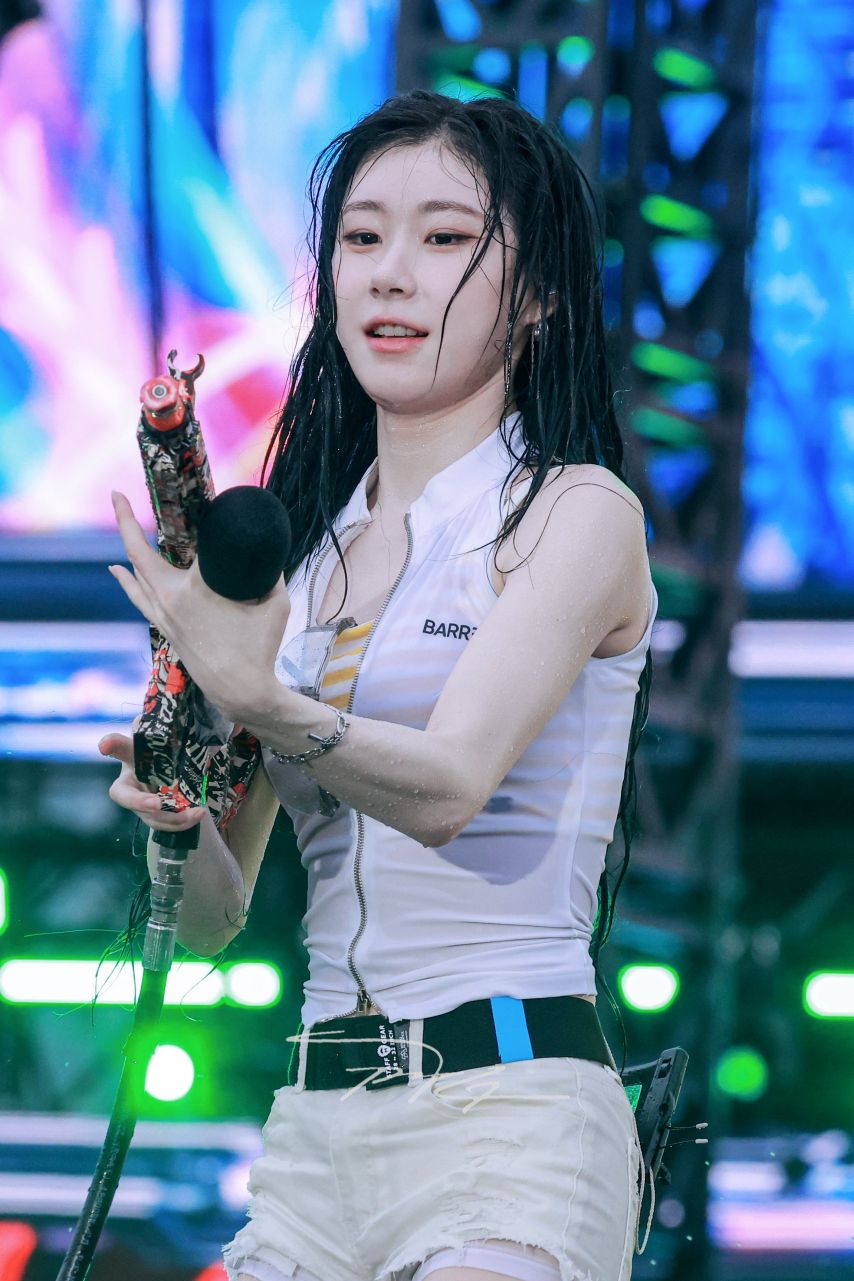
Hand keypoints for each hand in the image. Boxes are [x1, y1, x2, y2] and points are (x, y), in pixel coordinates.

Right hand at [98, 730, 205, 832]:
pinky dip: (183, 822)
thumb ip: (157, 727)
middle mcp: (131, 786)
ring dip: (173, 818)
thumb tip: (158, 712)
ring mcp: (143, 806)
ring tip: (197, 812)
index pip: (118, 747)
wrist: (171, 773)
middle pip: (126, 797)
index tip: (104, 745)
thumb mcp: (161, 739)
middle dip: (139, 802)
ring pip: (151, 817)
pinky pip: (167, 824)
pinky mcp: (157, 817)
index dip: (111, 746)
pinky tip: (199, 814)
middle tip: (156, 804)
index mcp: (129, 760)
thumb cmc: (162, 753)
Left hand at [107, 490, 290, 722]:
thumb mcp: (276, 605)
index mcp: (195, 588)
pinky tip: (119, 573)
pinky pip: (139, 598)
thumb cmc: (259, 648)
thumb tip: (269, 558)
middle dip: (127, 522)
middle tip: (118, 496)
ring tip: (120, 524)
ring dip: (126, 550)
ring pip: (135, 577)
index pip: (188, 543)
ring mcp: (164, 616)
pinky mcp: (165, 630)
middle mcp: (170, 599)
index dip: (193, 521)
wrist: (240, 691)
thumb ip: (272, 576)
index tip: (197, 502)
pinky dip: (128, 581)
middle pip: (140, 554)